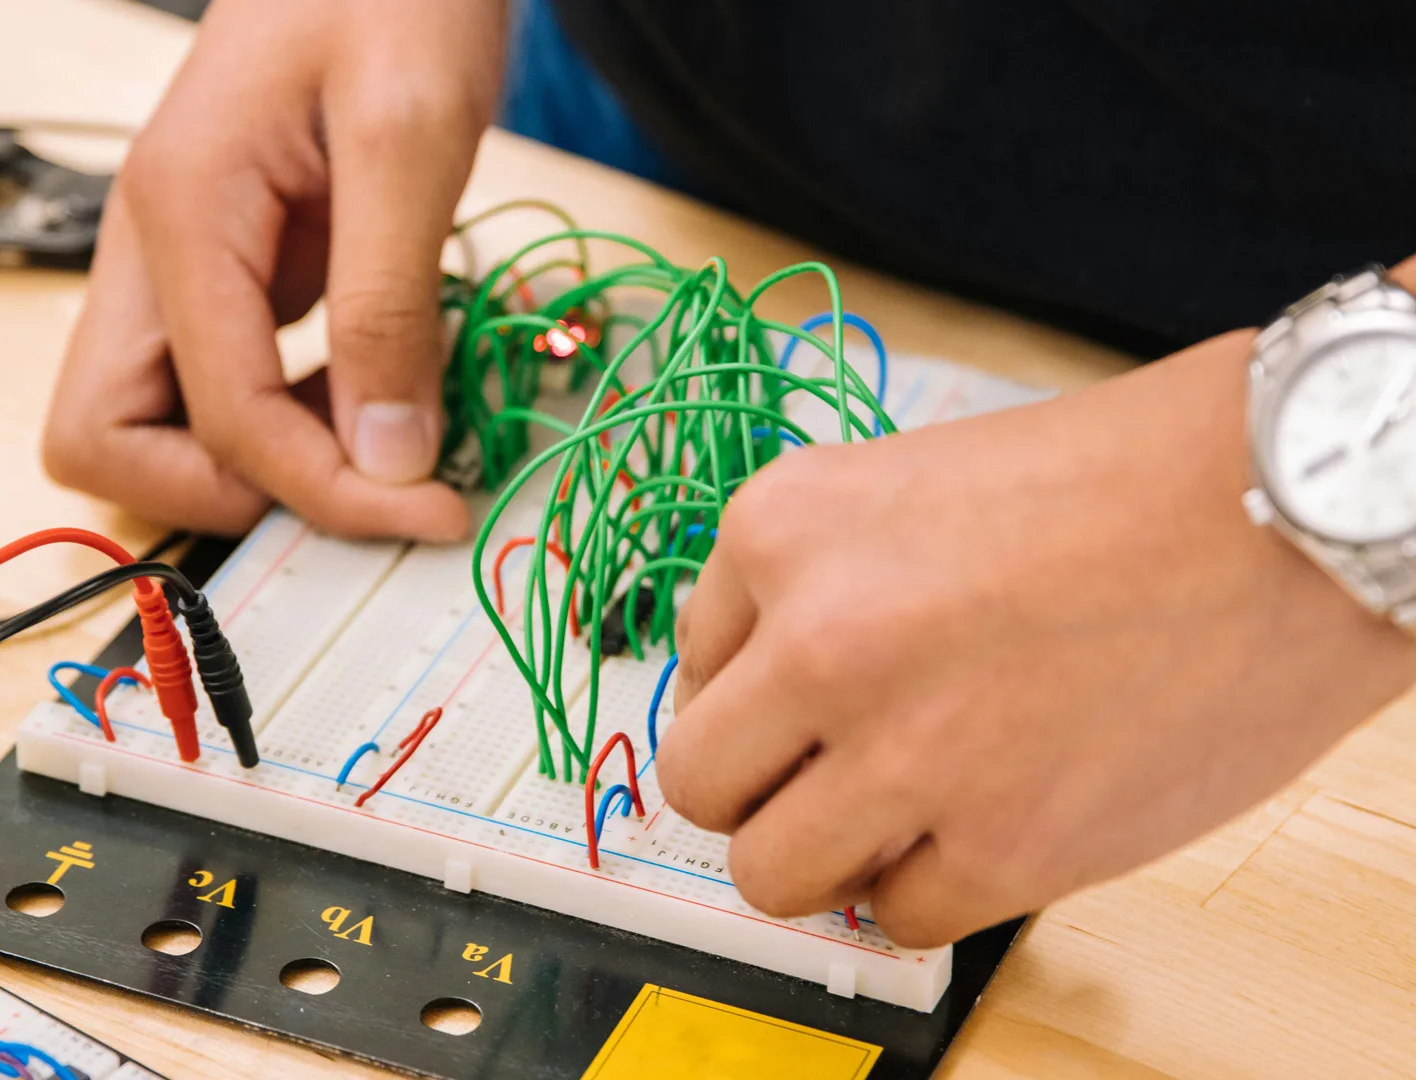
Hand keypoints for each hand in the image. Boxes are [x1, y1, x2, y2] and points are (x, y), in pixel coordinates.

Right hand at [43, 0, 504, 537]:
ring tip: (380, 438)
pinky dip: (282, 416)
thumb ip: (390, 308)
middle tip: (358, 485)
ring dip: (252, 462)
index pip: (220, 419)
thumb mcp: (412, 138)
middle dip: (226, 491)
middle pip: (104, 440)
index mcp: (181, 210)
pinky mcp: (223, 263)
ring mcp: (178, 257)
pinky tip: (371, 388)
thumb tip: (387, 459)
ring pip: (147, 421)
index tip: (427, 510)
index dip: (323, 490)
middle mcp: (151, 244)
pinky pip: (214, 381)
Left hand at [658, 325, 1415, 948]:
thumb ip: (814, 585)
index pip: (693, 664)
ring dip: (827, 857)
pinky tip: (986, 826)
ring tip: (903, 813)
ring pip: (771, 875)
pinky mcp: (1001, 849)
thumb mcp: (909, 484)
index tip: (815, 699)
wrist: (1292, 506)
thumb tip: (758, 696)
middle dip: (762, 789)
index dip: (759, 690)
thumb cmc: (1126, 480)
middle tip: (830, 775)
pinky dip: (931, 890)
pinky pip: (898, 919)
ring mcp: (903, 753)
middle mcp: (817, 642)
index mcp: (782, 528)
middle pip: (702, 783)